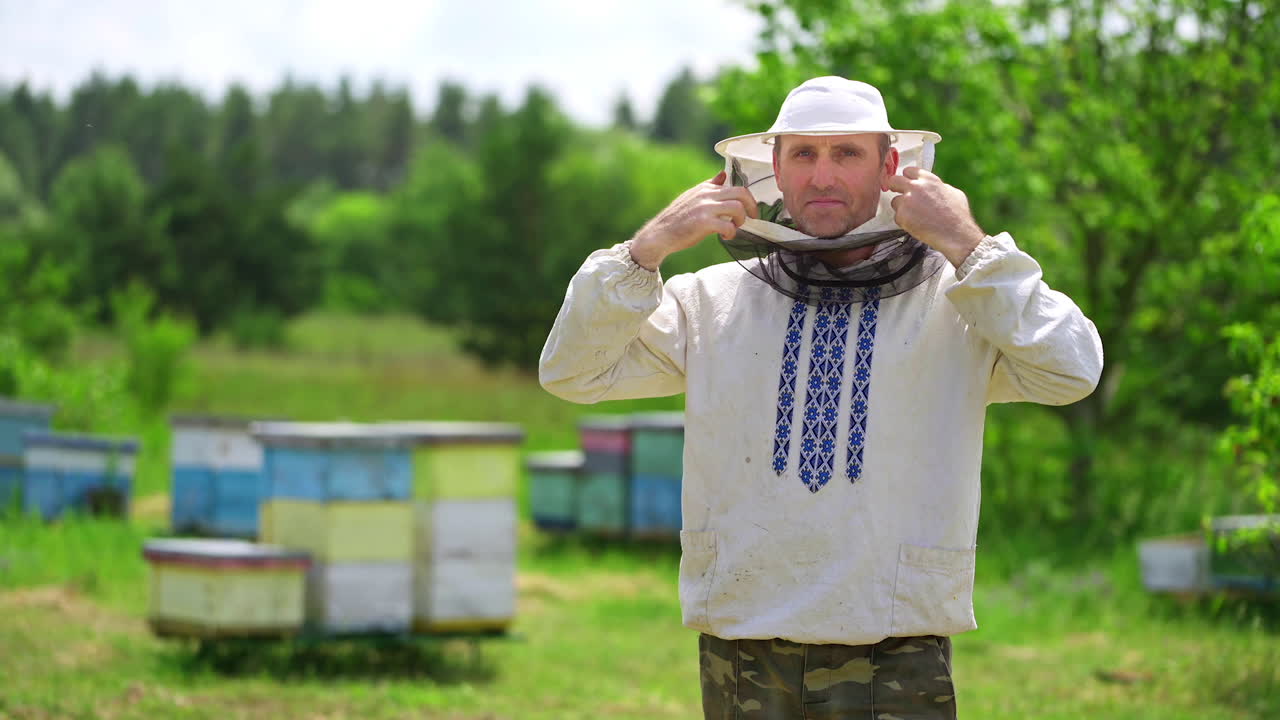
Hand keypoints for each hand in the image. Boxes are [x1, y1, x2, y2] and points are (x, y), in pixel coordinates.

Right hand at [629, 171, 758, 270]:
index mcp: (705, 188)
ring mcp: (704, 207)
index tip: (749, 209)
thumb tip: (723, 175)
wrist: (659, 235)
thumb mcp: (693, 197)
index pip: (735, 186)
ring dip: (741, 220)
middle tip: (752, 217)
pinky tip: (726, 237)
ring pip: (737, 207)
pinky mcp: (703, 222)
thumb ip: (710, 187)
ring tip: (735, 228)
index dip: (746, 198)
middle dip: (752, 206)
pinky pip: (728, 226)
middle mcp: (706, 194)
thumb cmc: (677, 219)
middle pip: (741, 193)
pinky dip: (731, 233)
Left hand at [887, 167, 985, 266]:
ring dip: (902, 208)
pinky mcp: (902, 216)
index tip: (906, 183)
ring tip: (916, 217)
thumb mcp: (953, 193)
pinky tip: (916, 225)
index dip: (907, 178)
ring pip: (895, 201)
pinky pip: (897, 217)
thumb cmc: (958, 215)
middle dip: (895, 187)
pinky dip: (904, 222)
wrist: (956, 234)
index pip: (909, 170)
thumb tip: (934, 187)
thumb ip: (939, 187)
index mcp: (928, 179)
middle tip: (900, 196)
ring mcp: (907, 201)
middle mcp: (916, 187)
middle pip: (894, 180)